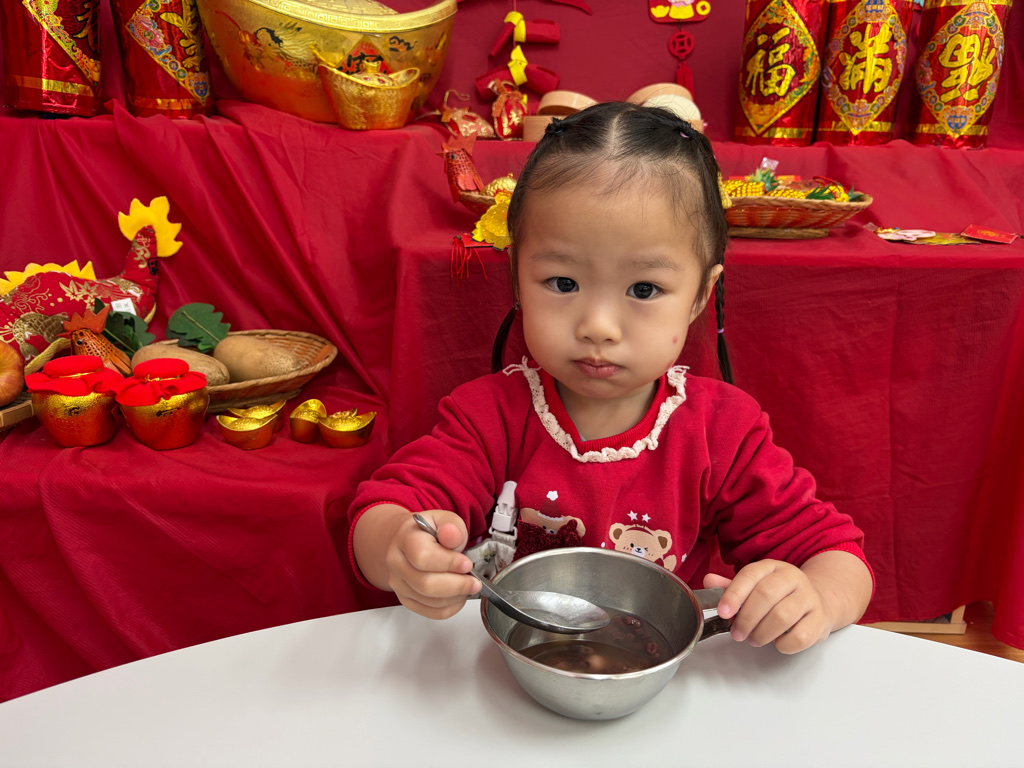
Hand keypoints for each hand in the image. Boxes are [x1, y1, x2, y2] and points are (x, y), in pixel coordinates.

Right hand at [377, 508, 480, 619]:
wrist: (408, 541)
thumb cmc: (428, 532)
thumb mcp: (443, 519)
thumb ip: (452, 526)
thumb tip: (451, 535)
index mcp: (405, 538)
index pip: (423, 556)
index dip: (449, 563)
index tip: (467, 564)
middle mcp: (396, 562)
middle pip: (425, 584)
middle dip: (457, 585)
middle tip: (474, 581)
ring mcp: (399, 583)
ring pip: (429, 600)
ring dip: (455, 597)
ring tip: (468, 586)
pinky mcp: (406, 598)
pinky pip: (430, 612)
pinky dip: (450, 607)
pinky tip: (458, 596)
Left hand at [704, 560, 834, 653]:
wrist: (819, 601)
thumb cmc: (780, 596)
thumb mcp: (755, 586)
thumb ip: (732, 586)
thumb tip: (708, 581)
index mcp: (772, 567)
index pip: (750, 575)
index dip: (733, 594)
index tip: (723, 612)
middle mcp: (792, 578)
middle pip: (765, 596)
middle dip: (746, 619)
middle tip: (737, 634)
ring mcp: (809, 598)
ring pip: (782, 617)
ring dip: (762, 633)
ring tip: (754, 639)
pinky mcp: (821, 619)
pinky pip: (800, 636)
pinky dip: (783, 644)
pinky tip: (777, 641)